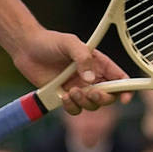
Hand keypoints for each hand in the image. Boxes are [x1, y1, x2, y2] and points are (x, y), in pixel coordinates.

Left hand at [13, 29, 127, 112]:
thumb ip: (82, 57)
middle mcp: (90, 78)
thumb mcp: (69, 43)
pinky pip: (74, 110)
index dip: (126, 89)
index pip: (119, 78)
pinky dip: (71, 107)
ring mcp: (78, 88)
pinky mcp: (64, 97)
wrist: (26, 48)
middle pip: (108, 96)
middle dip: (102, 98)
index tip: (126, 98)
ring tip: (70, 91)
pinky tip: (62, 96)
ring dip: (84, 102)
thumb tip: (91, 80)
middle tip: (91, 93)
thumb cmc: (49, 42)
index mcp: (97, 63)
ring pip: (91, 106)